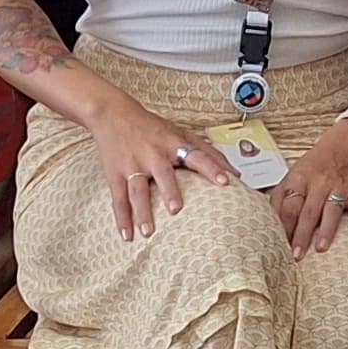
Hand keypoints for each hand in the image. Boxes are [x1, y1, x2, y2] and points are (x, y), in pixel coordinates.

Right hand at [91, 93, 217, 243]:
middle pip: (162, 173)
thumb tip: (236, 174)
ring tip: (147, 231)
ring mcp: (132, 165)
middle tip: (175, 210)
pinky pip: (118, 198)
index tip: (225, 181)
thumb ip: (208, 152)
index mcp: (173, 143)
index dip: (212, 167)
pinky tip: (127, 235)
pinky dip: (122, 218)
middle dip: (169, 191)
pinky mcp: (115, 174)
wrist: (112, 114)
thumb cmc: (152, 126)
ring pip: (137, 190)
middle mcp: (153, 154)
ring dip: (142, 212)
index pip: (197, 155)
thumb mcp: (180, 132)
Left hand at [271, 123, 347, 256]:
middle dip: (302, 234)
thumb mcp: (292, 176)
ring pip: (332, 210)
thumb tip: (267, 222)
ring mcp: (339, 187)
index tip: (280, 246)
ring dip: (327, 230)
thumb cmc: (314, 166)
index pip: (290, 206)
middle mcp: (319, 183)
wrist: (343, 145)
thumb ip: (280, 198)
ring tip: (321, 248)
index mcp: (299, 180)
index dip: (284, 226)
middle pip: (308, 212)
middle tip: (297, 255)